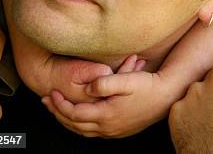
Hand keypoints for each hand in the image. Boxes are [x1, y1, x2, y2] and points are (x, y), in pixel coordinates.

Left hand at [41, 54, 173, 137]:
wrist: (166, 96)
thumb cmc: (147, 86)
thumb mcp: (126, 79)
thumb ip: (104, 83)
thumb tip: (87, 87)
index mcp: (107, 114)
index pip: (74, 114)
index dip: (60, 105)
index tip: (51, 93)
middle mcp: (108, 127)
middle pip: (75, 125)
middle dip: (58, 114)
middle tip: (46, 102)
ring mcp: (114, 131)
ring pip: (83, 131)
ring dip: (67, 121)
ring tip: (57, 109)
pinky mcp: (119, 130)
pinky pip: (93, 132)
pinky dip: (80, 125)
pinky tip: (79, 117)